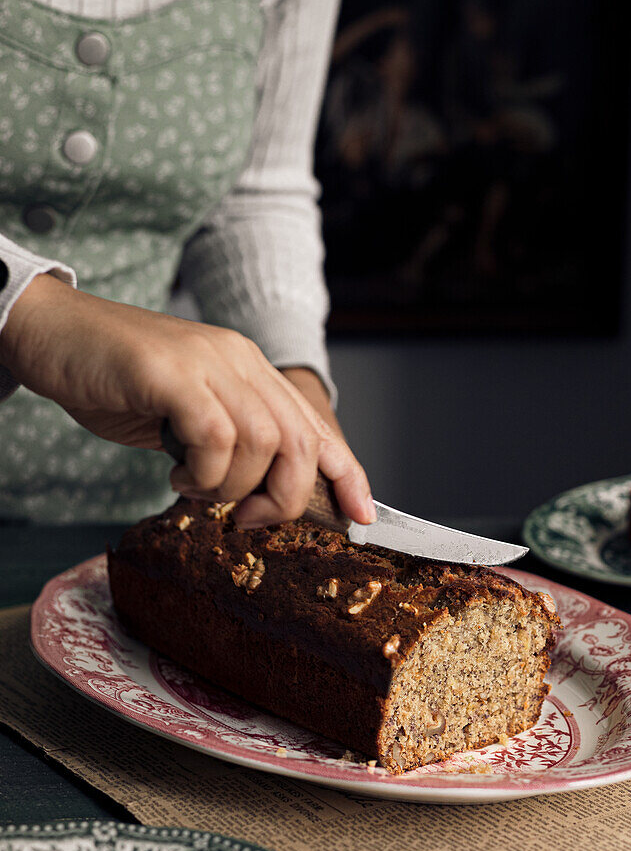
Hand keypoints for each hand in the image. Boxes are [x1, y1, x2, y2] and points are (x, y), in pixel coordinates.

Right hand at [0, 274, 374, 527]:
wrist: (50, 331)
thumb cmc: (117, 381)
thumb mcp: (188, 417)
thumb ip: (230, 444)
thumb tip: (265, 497)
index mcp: (250, 370)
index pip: (316, 426)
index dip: (347, 474)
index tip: (361, 516)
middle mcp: (239, 360)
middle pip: (302, 441)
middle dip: (288, 497)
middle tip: (251, 519)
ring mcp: (207, 362)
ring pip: (263, 443)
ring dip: (234, 487)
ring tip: (196, 487)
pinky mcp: (171, 372)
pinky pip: (216, 436)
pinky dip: (204, 472)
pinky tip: (178, 474)